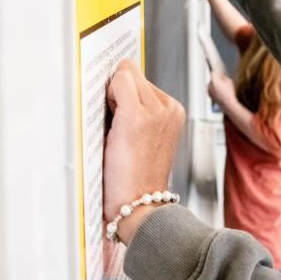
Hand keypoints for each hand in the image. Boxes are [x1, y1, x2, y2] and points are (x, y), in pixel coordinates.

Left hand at [103, 59, 185, 243]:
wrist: (140, 206)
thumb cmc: (136, 177)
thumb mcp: (146, 138)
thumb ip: (138, 111)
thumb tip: (117, 82)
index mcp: (173, 112)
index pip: (142, 80)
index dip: (124, 93)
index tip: (117, 112)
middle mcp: (169, 107)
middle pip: (133, 74)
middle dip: (119, 91)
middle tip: (116, 125)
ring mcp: (155, 110)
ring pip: (125, 76)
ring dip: (112, 96)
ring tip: (116, 130)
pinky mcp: (137, 116)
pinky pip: (118, 82)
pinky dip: (107, 96)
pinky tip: (109, 123)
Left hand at [207, 71, 236, 111]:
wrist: (228, 103)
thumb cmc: (229, 92)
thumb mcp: (229, 81)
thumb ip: (224, 77)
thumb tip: (221, 76)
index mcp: (214, 80)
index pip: (212, 73)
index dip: (216, 72)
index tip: (217, 71)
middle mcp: (209, 85)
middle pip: (212, 79)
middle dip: (216, 79)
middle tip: (223, 81)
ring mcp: (209, 91)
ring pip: (212, 85)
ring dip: (215, 85)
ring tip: (223, 88)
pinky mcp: (210, 96)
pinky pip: (212, 90)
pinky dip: (215, 90)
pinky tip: (221, 93)